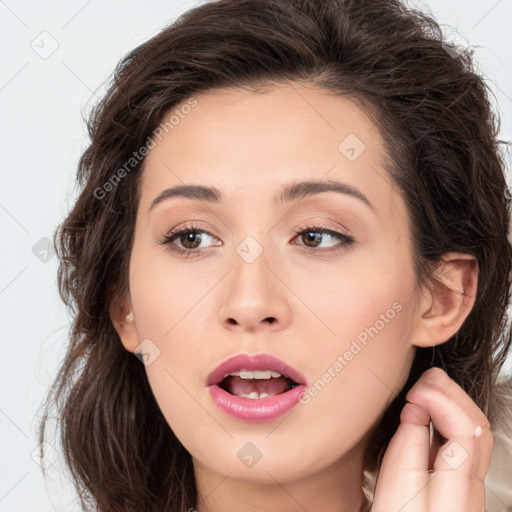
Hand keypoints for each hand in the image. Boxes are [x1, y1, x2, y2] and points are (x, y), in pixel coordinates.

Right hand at [371, 367, 493, 511]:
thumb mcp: (392, 500)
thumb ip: (405, 454)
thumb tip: (415, 412)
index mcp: (455, 496)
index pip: (466, 434)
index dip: (442, 403)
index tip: (414, 393)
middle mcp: (470, 492)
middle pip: (478, 429)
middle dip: (453, 395)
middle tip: (426, 379)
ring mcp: (469, 491)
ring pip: (475, 435)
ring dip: (454, 403)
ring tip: (429, 386)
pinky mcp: (458, 489)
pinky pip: (464, 444)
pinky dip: (449, 418)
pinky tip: (430, 412)